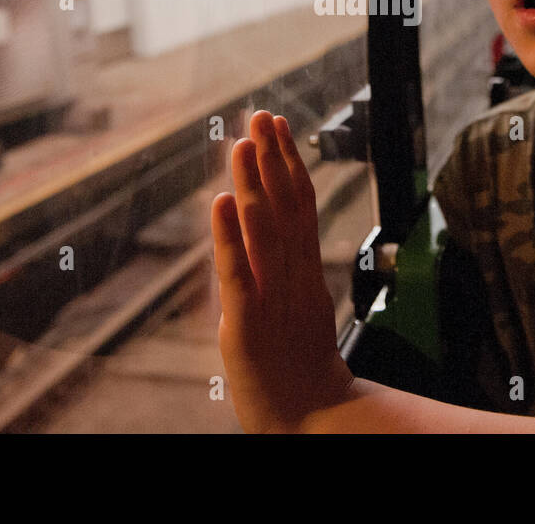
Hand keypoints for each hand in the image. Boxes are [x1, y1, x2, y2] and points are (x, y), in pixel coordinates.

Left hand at [211, 111, 354, 432]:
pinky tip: (223, 202)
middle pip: (286, 207)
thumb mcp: (299, 305)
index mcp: (305, 271)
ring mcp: (272, 298)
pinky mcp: (247, 323)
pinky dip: (230, 237)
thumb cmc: (301, 365)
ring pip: (264, 231)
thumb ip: (289, 265)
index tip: (279, 125)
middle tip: (260, 115)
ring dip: (254, 183)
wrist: (311, 420)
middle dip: (273, 158)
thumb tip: (271, 227)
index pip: (299, 204)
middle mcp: (293, 276)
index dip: (289, 162)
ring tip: (243, 144)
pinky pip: (238, 274)